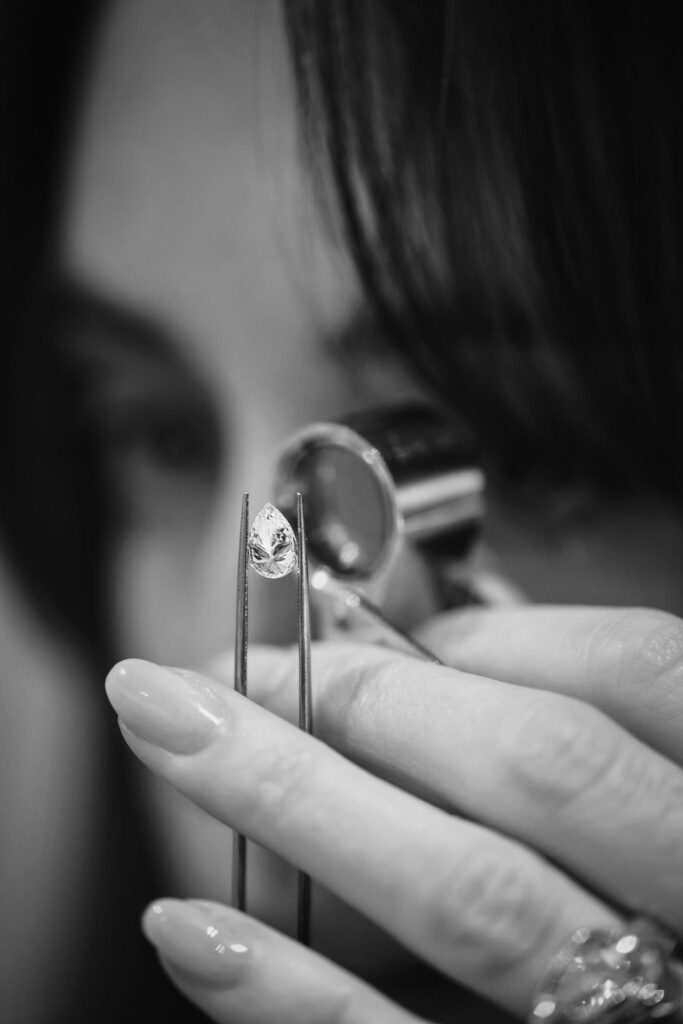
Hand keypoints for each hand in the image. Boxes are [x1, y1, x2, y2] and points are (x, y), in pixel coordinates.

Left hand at [104, 605, 682, 1021]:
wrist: (659, 1005)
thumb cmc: (655, 876)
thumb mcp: (660, 780)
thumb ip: (586, 730)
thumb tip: (434, 655)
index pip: (633, 668)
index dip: (494, 631)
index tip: (365, 629)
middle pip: (538, 766)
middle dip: (367, 693)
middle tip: (235, 664)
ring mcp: (629, 1008)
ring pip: (468, 895)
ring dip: (297, 798)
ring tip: (170, 729)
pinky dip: (293, 996)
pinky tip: (190, 928)